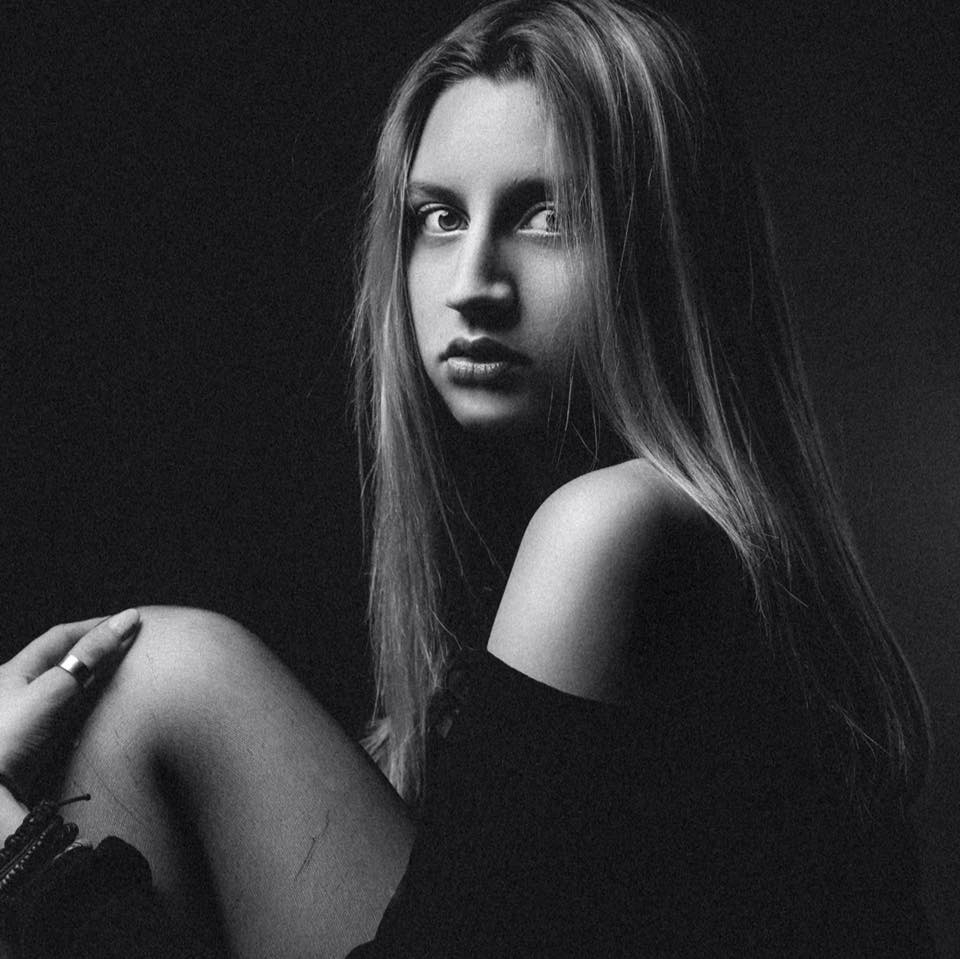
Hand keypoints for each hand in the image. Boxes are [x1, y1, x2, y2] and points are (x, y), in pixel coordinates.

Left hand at [0, 610, 139, 821]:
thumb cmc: (10, 737)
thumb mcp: (53, 689)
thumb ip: (89, 656)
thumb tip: (126, 620)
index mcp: (14, 671)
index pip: (61, 636)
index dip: (95, 625)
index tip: (128, 621)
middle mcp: (18, 690)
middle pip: (65, 661)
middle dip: (97, 652)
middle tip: (130, 646)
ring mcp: (27, 717)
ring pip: (68, 689)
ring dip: (95, 681)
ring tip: (124, 674)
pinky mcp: (36, 743)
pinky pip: (69, 715)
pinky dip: (88, 708)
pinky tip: (103, 710)